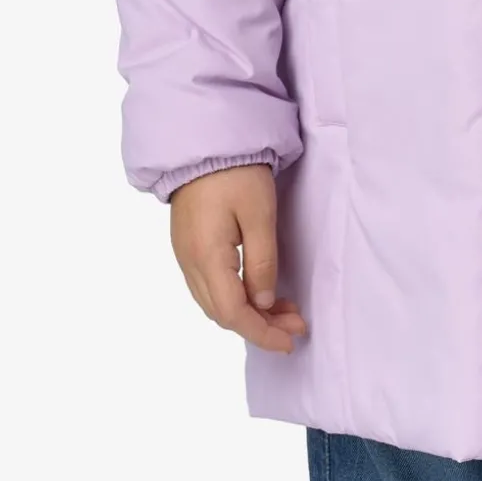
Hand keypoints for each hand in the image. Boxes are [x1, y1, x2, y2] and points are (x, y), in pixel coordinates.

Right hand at [169, 163, 309, 353]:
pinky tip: (258, 290)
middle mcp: (190, 264)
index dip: (262, 332)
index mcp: (206, 258)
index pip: (233, 314)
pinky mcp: (188, 245)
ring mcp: (185, 255)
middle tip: (296, 323)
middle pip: (222, 314)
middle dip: (260, 326)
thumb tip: (264, 301)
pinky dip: (235, 296)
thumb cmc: (236, 173)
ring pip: (215, 302)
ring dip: (249, 313)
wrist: (203, 140)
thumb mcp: (259, 214)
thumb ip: (262, 261)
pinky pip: (210, 286)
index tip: (290, 340)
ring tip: (284, 310)